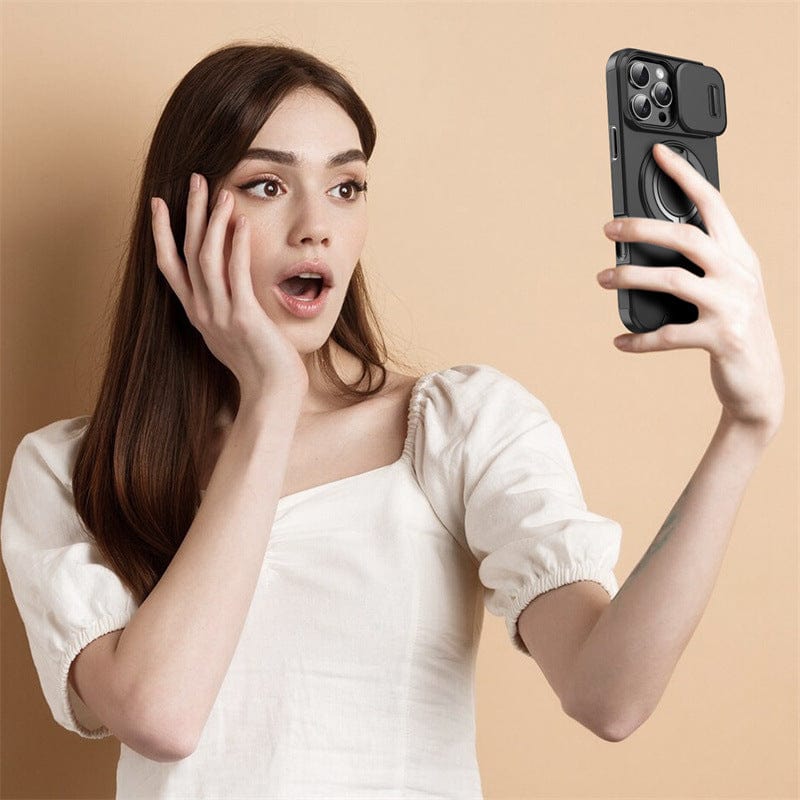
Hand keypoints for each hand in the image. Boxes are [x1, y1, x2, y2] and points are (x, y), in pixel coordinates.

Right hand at [151, 174, 308, 404]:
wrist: (272, 394)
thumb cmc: (261, 366)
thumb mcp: (235, 334)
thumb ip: (228, 309)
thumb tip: (233, 289)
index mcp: (197, 315)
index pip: (170, 267)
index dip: (163, 233)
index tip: (161, 204)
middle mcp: (202, 313)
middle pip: (187, 253)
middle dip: (189, 213)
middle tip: (194, 179)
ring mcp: (220, 315)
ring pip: (206, 257)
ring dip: (212, 221)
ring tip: (220, 191)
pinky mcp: (243, 318)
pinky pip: (235, 273)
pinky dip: (236, 245)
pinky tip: (240, 222)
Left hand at [597, 142, 783, 437]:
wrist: (761, 381)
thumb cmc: (734, 328)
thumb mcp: (726, 288)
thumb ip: (700, 264)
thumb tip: (645, 243)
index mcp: (740, 254)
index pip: (713, 203)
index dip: (684, 176)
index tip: (657, 153)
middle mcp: (739, 274)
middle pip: (685, 237)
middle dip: (642, 228)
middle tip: (608, 228)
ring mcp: (732, 305)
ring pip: (672, 281)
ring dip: (631, 279)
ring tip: (603, 279)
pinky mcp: (722, 338)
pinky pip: (668, 335)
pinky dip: (639, 339)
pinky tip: (620, 340)